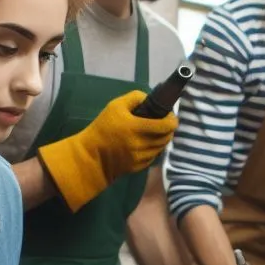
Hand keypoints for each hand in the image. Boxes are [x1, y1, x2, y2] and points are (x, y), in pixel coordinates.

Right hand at [37, 90, 176, 211]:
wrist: (91, 154)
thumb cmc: (102, 127)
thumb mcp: (115, 106)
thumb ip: (135, 98)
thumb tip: (150, 98)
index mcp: (136, 128)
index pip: (166, 126)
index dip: (172, 120)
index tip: (170, 115)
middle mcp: (142, 144)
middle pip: (167, 137)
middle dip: (169, 129)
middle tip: (163, 123)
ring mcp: (142, 157)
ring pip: (162, 147)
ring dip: (162, 139)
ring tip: (155, 132)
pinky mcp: (140, 167)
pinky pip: (154, 156)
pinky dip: (154, 149)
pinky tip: (146, 143)